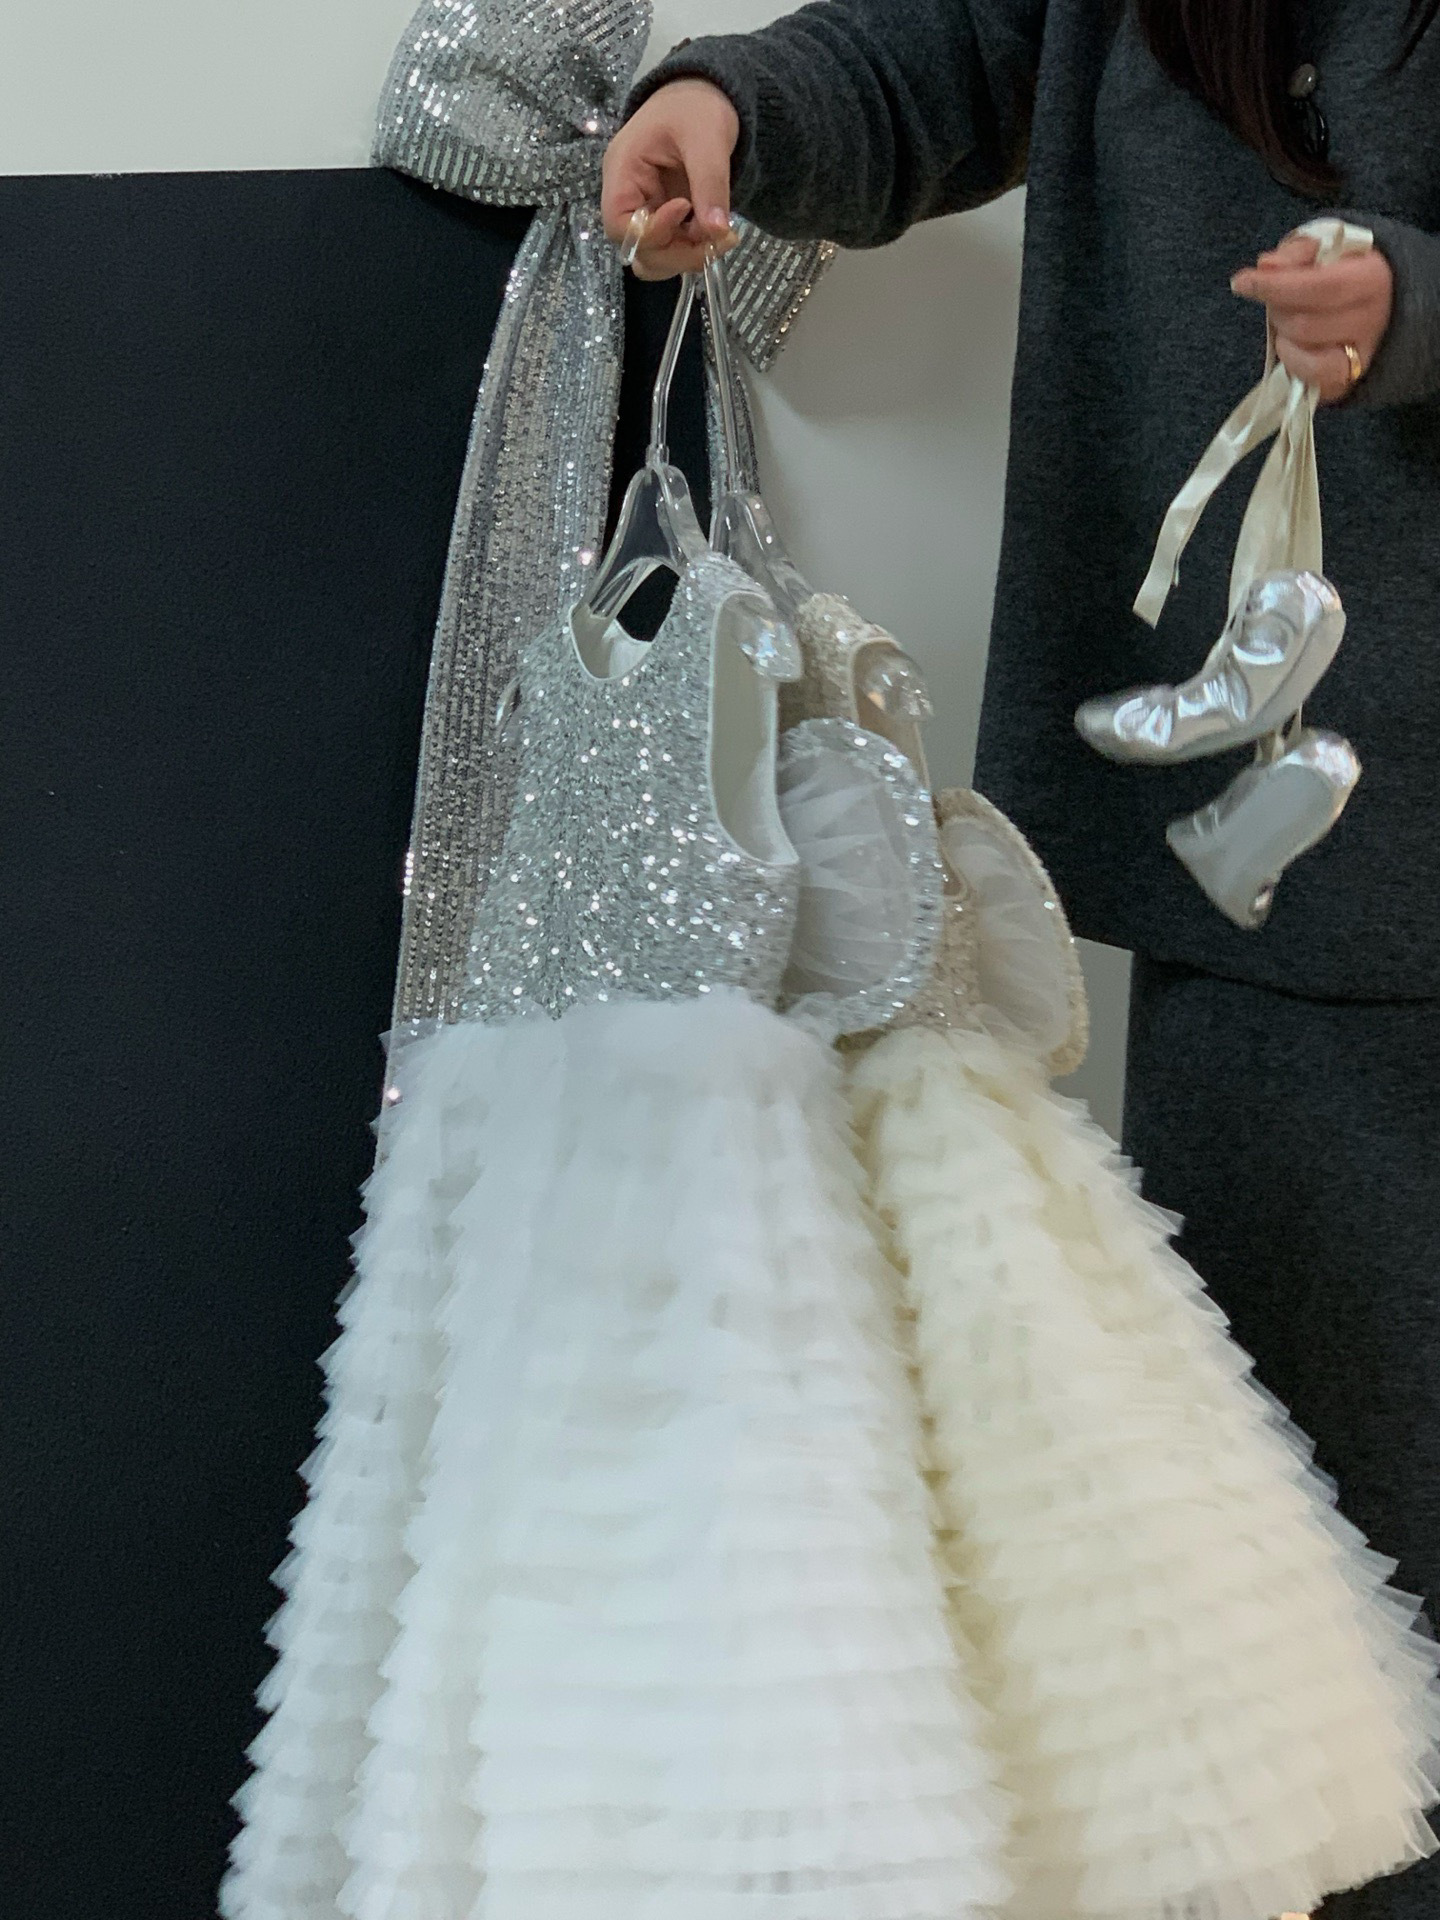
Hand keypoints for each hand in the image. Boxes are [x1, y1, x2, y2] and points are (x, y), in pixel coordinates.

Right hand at [602, 79, 739, 279]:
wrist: (705, 95)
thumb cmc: (697, 105)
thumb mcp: (707, 137)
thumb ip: (710, 183)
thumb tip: (717, 230)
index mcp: (623, 170)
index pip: (619, 224)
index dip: (652, 232)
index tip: (686, 209)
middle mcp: (629, 196)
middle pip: (639, 250)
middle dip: (678, 253)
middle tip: (720, 239)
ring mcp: (647, 210)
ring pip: (656, 257)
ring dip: (688, 257)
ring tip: (723, 237)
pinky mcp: (666, 219)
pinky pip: (673, 249)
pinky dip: (695, 250)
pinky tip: (719, 232)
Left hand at [1231, 234, 1393, 401]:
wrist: (1381, 305)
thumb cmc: (1344, 274)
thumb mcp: (1325, 251)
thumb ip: (1296, 253)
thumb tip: (1266, 265)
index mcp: (1372, 277)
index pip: (1319, 286)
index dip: (1276, 286)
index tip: (1242, 281)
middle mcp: (1372, 318)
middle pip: (1305, 322)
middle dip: (1277, 310)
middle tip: (1276, 300)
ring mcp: (1362, 353)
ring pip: (1303, 349)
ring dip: (1282, 333)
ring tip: (1288, 320)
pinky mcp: (1347, 379)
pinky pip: (1308, 375)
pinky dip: (1290, 359)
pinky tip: (1291, 345)